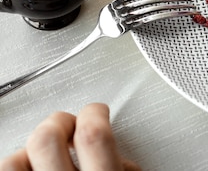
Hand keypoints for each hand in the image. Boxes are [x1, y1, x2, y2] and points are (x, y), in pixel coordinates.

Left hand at [0, 103, 140, 170]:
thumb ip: (123, 169)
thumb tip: (121, 157)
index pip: (93, 134)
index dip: (95, 113)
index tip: (96, 111)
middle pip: (49, 136)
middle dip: (60, 122)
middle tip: (69, 126)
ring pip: (15, 159)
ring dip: (30, 150)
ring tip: (44, 153)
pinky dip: (17, 165)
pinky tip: (30, 169)